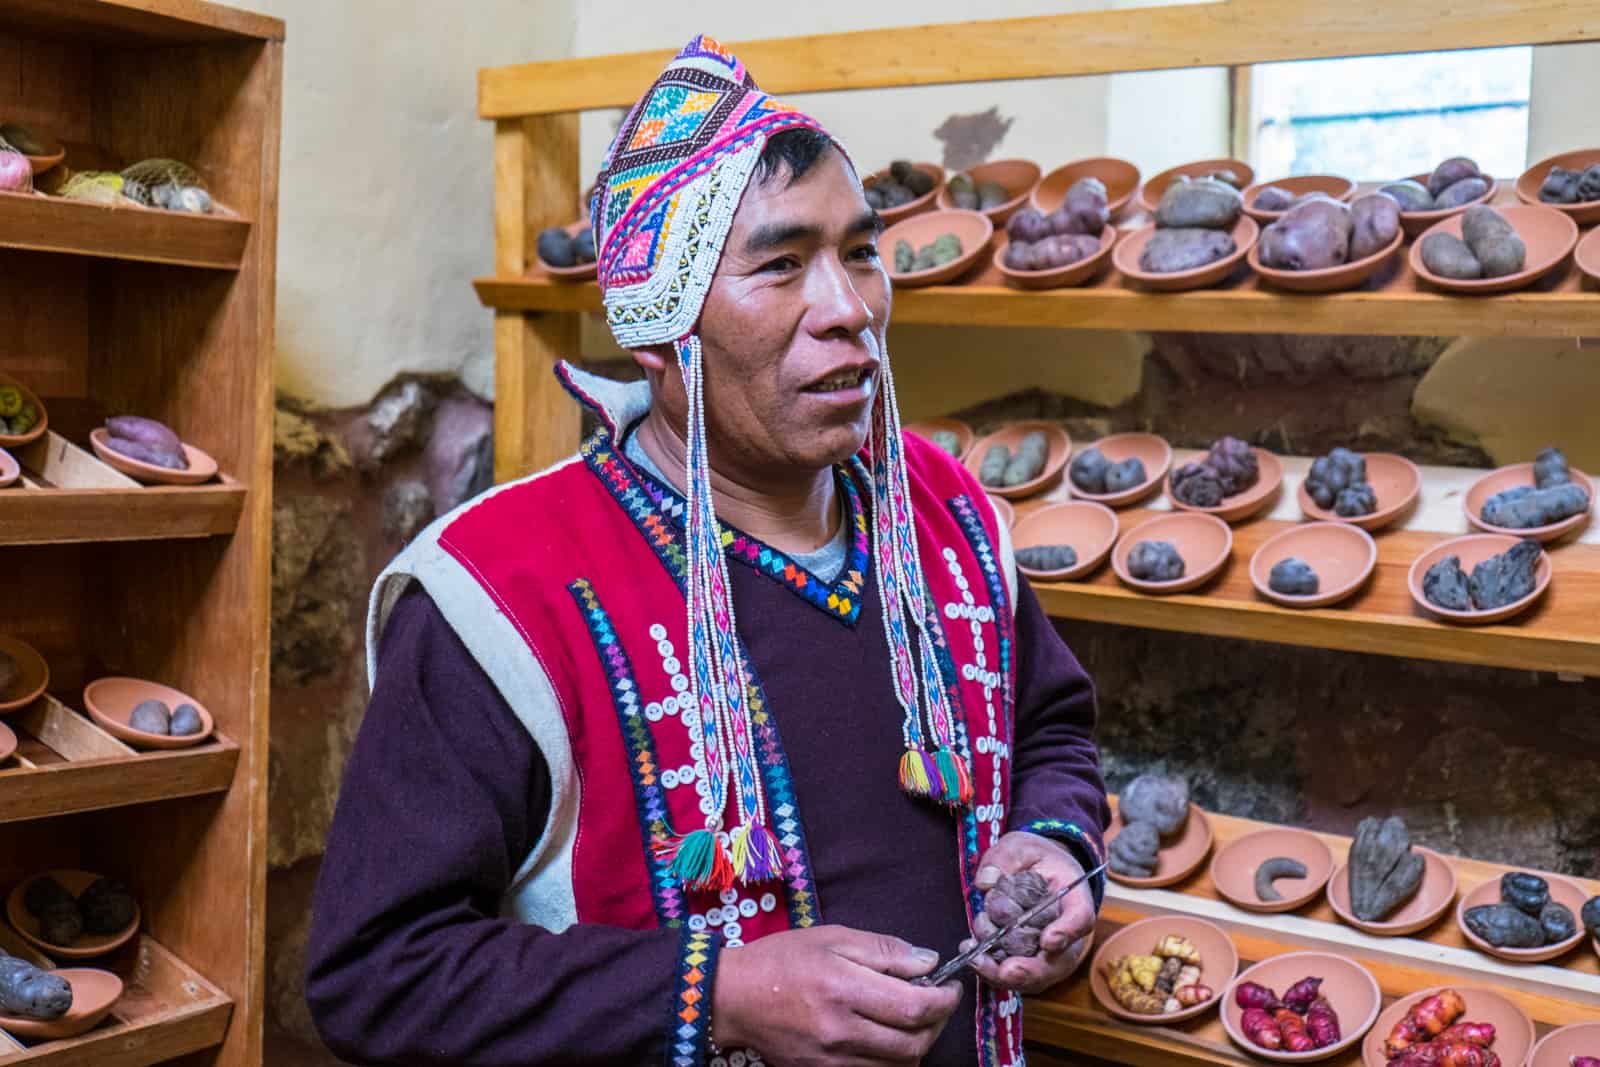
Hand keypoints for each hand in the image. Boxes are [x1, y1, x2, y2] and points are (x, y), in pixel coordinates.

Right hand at [711, 924, 962, 1066]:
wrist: (734, 998)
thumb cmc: (782, 960)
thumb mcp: (833, 938)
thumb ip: (884, 949)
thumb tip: (928, 961)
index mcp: (844, 988)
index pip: (916, 1007)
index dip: (945, 1000)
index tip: (951, 987)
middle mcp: (841, 1030)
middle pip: (915, 1043)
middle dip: (938, 1024)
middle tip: (938, 1003)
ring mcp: (832, 1059)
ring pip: (900, 1065)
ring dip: (919, 1044)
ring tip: (915, 1020)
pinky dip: (893, 1060)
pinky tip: (889, 1038)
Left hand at [962, 831, 1096, 994]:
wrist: (1037, 872)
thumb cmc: (1033, 859)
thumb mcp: (1021, 845)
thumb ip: (1005, 857)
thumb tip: (986, 882)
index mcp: (1074, 898)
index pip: (1080, 917)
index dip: (1067, 932)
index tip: (1049, 940)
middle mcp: (1066, 933)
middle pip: (1058, 961)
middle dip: (1031, 970)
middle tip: (1007, 970)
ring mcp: (1048, 953)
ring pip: (1034, 976)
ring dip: (1004, 971)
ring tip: (976, 954)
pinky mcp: (1027, 962)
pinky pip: (1014, 976)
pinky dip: (993, 971)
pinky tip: (973, 955)